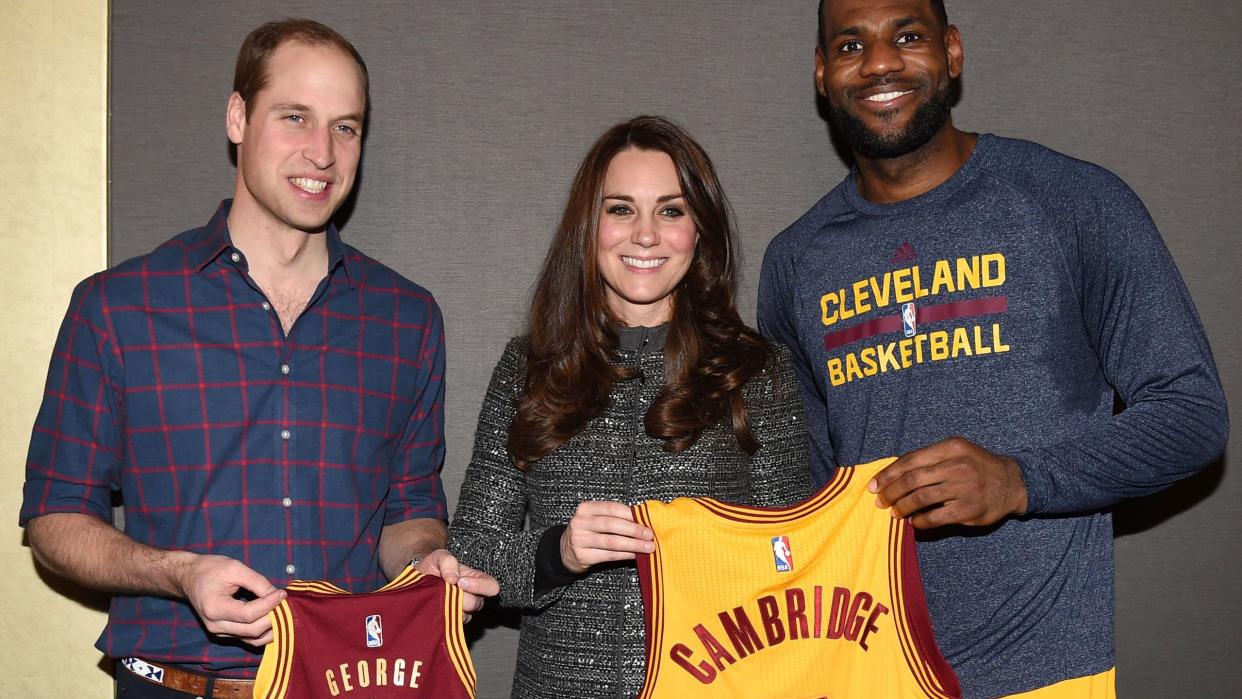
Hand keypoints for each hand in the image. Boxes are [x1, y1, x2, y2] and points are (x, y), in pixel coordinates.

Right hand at [171, 553, 284, 645]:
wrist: (189, 577)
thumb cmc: (210, 569)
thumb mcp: (235, 568)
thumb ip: (257, 582)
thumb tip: (278, 595)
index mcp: (214, 608)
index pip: (249, 614)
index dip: (269, 605)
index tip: (282, 593)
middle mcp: (215, 625)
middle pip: (252, 630)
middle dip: (274, 618)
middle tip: (286, 603)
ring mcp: (219, 632)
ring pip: (252, 638)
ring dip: (271, 628)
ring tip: (283, 612)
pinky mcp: (225, 633)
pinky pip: (248, 638)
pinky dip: (263, 631)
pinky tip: (274, 619)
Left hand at [415, 549, 498, 623]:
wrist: (417, 580)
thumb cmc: (432, 566)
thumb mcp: (439, 556)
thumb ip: (448, 561)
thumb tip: (453, 579)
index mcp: (476, 579)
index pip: (492, 586)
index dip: (479, 586)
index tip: (460, 582)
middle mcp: (473, 596)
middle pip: (477, 603)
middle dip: (460, 596)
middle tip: (446, 590)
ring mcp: (463, 610)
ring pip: (465, 615)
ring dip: (450, 606)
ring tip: (438, 596)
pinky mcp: (452, 621)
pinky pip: (453, 623)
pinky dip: (444, 615)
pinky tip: (436, 605)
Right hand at [560, 501, 654, 573]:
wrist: (565, 551)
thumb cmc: (587, 531)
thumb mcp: (594, 519)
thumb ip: (613, 517)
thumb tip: (641, 519)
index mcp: (585, 508)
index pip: (611, 508)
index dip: (630, 514)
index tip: (645, 519)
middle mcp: (580, 522)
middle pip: (612, 524)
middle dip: (634, 530)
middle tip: (649, 534)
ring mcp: (580, 540)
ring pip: (612, 542)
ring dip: (633, 545)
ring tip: (647, 547)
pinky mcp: (582, 556)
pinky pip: (609, 555)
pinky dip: (625, 555)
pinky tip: (635, 555)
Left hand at [869, 437, 1027, 528]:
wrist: (1012, 482)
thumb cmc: (975, 466)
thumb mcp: (956, 451)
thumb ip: (929, 459)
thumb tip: (892, 475)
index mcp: (951, 447)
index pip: (910, 460)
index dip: (888, 474)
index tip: (874, 484)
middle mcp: (958, 465)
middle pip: (912, 480)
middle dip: (891, 492)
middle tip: (880, 501)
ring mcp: (965, 488)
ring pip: (921, 499)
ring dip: (902, 507)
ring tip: (895, 512)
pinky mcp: (969, 510)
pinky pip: (936, 517)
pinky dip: (920, 521)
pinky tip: (914, 522)